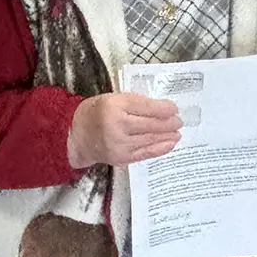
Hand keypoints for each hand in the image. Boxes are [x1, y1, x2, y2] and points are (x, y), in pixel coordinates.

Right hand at [67, 93, 181, 168]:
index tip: (175, 108)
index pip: (145, 107)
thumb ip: (136, 102)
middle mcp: (117, 125)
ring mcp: (119, 144)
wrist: (77, 135)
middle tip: (180, 121)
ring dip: (168, 136)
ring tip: (178, 132)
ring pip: (150, 139)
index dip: (164, 108)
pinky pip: (145, 153)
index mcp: (114, 106)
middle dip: (169, 123)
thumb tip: (163, 109)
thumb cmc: (97, 112)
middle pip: (150, 124)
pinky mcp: (121, 158)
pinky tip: (170, 144)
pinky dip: (160, 148)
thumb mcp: (114, 98)